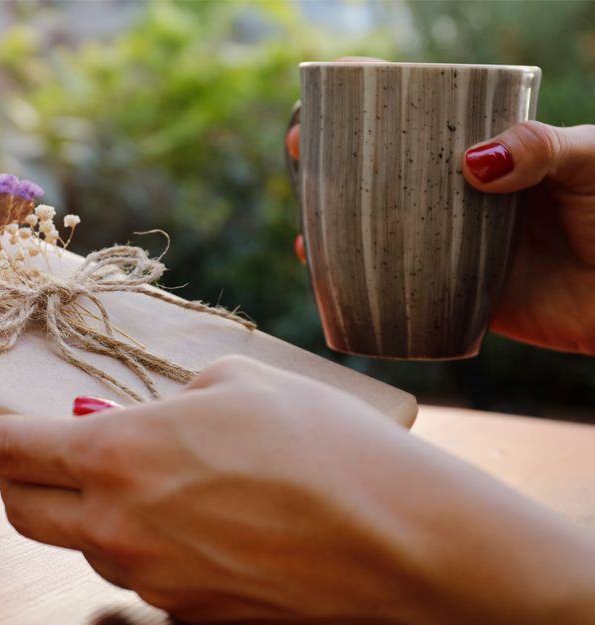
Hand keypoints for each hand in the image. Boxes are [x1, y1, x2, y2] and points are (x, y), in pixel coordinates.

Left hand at [0, 356, 594, 624]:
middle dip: (13, 484)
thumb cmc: (322, 444)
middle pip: (26, 513)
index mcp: (121, 454)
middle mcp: (120, 525)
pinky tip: (196, 519)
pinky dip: (140, 541)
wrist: (399, 539)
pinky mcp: (191, 612)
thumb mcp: (237, 385)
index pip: (11, 451)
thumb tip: (110, 421)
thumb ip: (161, 401)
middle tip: (34, 457)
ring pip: (84, 544)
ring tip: (146, 480)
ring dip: (87, 511)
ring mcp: (152, 579)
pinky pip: (141, 572)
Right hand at [287, 118, 594, 353]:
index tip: (328, 91)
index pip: (423, 111)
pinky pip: (398, 287)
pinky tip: (329, 277)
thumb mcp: (591, 162)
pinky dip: (359, 283)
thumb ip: (542, 150)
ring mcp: (454, 243)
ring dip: (334, 224)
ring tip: (305, 227)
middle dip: (334, 159)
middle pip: (386, 169)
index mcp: (490, 148)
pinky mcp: (456, 293)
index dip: (370, 97)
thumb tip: (471, 163)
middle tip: (299, 153)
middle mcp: (462, 192)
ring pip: (381, 227)